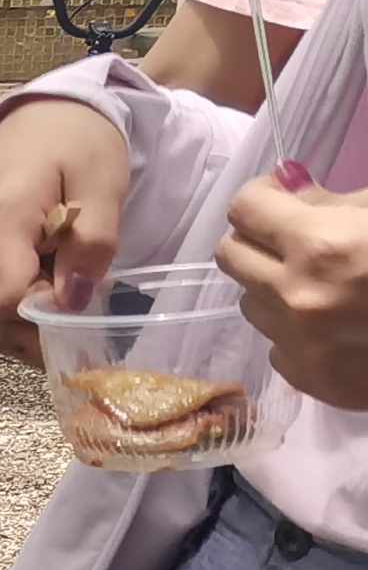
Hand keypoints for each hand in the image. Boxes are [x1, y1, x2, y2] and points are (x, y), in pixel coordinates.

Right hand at [0, 99, 128, 357]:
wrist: (40, 112)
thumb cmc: (77, 140)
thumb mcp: (103, 182)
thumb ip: (92, 242)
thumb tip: (74, 300)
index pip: (7, 301)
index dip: (47, 321)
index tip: (86, 314)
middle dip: (42, 329)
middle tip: (85, 312)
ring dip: (32, 315)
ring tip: (67, 281)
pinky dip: (20, 300)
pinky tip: (47, 273)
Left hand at [217, 178, 367, 409]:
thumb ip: (333, 203)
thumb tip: (288, 191)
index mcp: (321, 245)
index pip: (245, 210)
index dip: (260, 198)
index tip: (276, 198)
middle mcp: (298, 297)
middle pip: (232, 256)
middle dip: (256, 239)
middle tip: (288, 237)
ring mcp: (301, 344)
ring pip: (251, 302)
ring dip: (274, 287)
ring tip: (322, 284)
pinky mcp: (310, 379)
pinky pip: (276, 345)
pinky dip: (296, 330)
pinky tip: (337, 324)